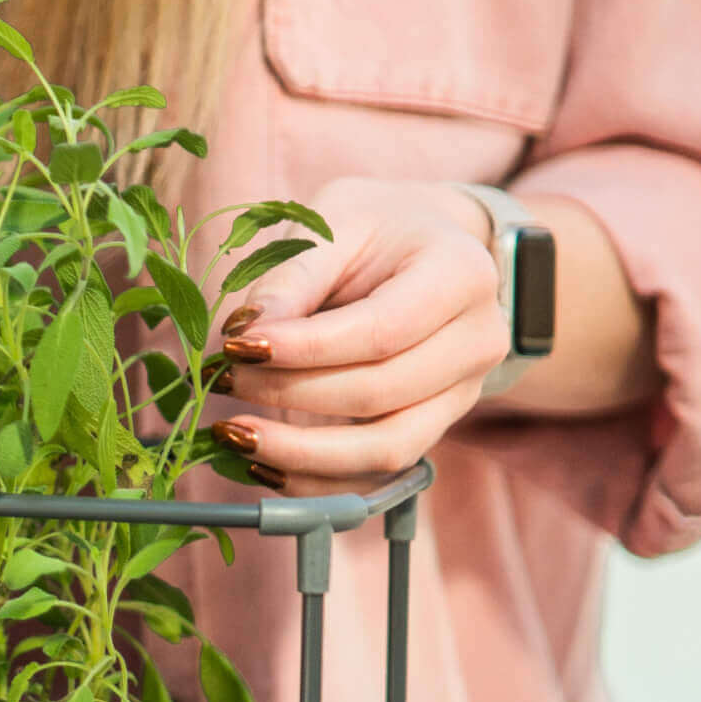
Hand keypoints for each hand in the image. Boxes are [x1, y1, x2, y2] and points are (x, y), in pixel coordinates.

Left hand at [210, 178, 509, 495]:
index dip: (304, 349)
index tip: (237, 345)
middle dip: (289, 394)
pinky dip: (316, 481)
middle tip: (223, 380)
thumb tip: (245, 332)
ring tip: (233, 435)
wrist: (429, 251)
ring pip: (384, 448)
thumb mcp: (337, 220)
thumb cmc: (378, 230)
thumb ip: (295, 274)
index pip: (380, 331)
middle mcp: (477, 341)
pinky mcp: (433, 428)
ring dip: (300, 453)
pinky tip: (262, 464)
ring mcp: (462, 393)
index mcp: (461, 276)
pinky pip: (377, 476)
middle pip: (379, 392)